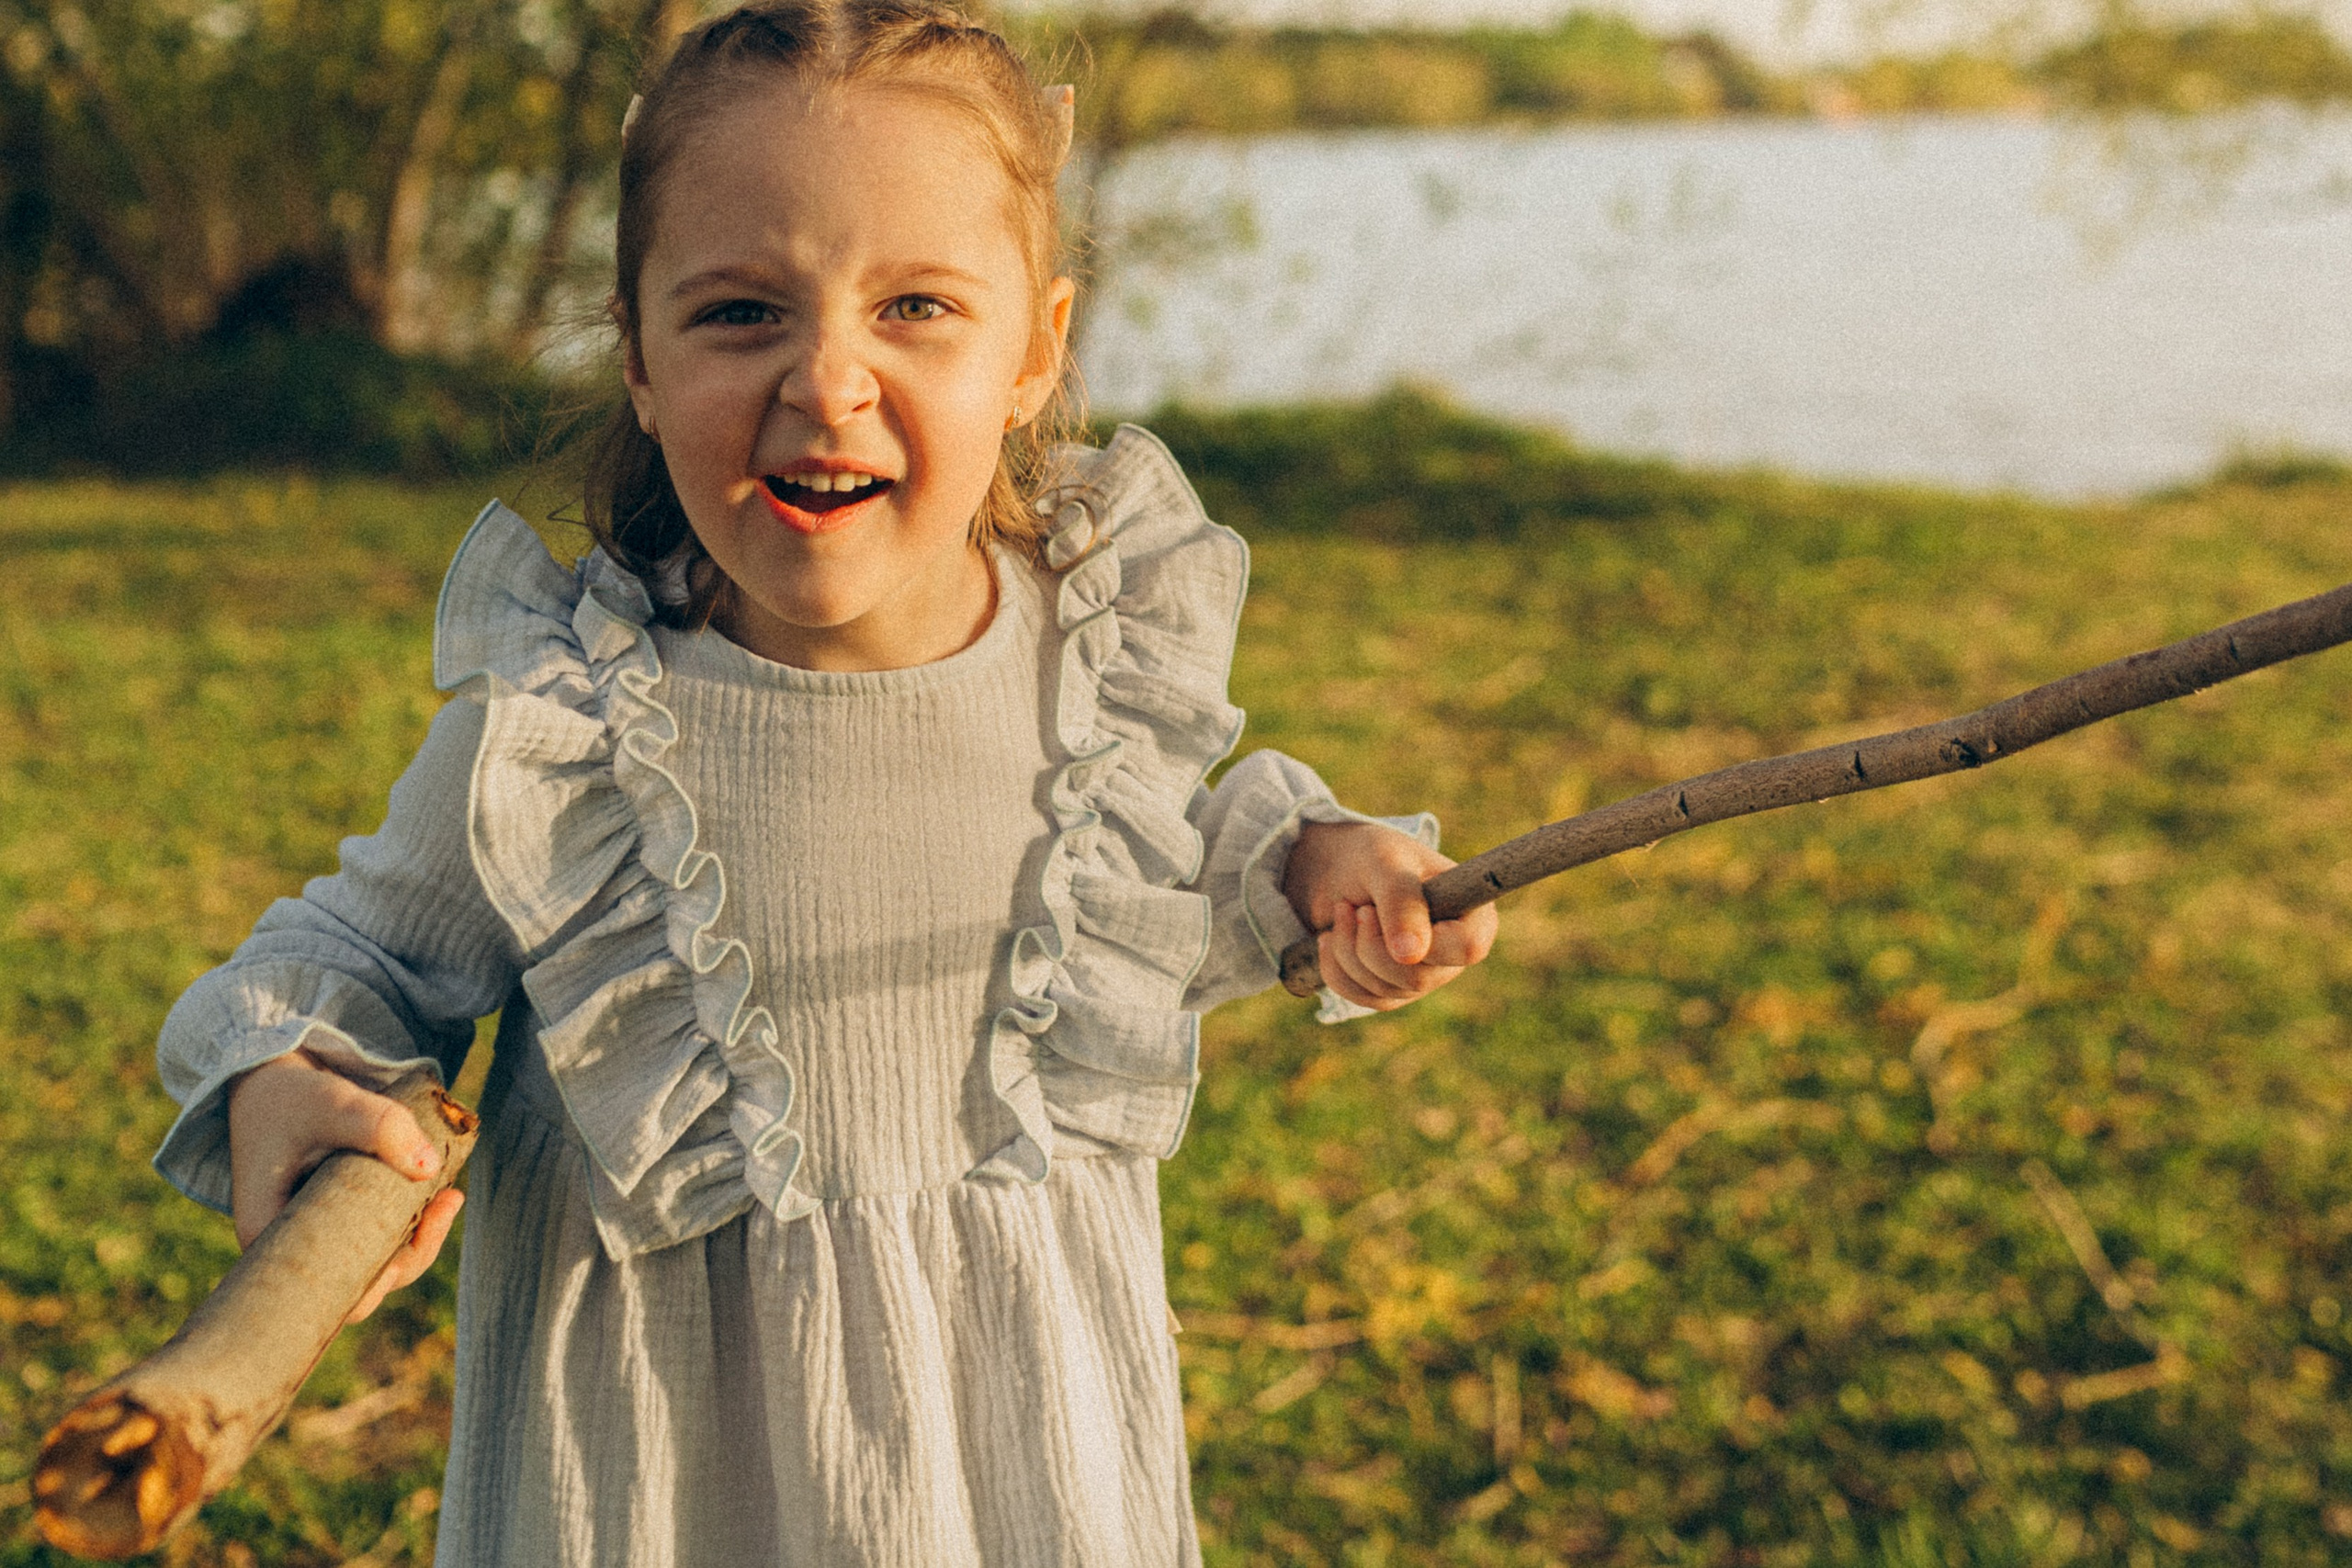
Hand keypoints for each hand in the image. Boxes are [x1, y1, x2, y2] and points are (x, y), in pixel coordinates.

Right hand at [226, 1050, 462, 1323]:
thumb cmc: (291, 1095)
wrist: (273, 1076)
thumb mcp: (331, 1103)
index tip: (403, 1255)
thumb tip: (430, 1169)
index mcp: (267, 1235)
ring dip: (417, 1236)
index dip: (369, 1286)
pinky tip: (442, 1191)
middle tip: (445, 1204)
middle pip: (357, 1282)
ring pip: (374, 1260)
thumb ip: (378, 1126)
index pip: (319, 1291)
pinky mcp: (338, 1217)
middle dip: (408, 1254)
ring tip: (451, 1197)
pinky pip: (379, 1234)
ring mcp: (316, 1234)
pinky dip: (411, 1219)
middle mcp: (291, 1246)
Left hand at [1282, 820, 1497, 1011]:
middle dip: (1370, 944)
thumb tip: (1411, 955)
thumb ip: (1402, 901)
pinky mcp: (1393, 990)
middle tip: (1356, 908)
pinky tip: (1330, 938)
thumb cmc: (1374, 857)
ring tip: (1342, 910)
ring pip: (1386, 990)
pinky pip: (1363, 998)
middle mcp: (1453, 953)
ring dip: (1347, 950)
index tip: (1378, 911)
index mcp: (1472, 915)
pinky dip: (1336, 969)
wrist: (1339, 870)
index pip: (1468, 948)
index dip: (1426, 940)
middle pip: (1418, 978)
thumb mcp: (1386, 863)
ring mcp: (1425, 976)